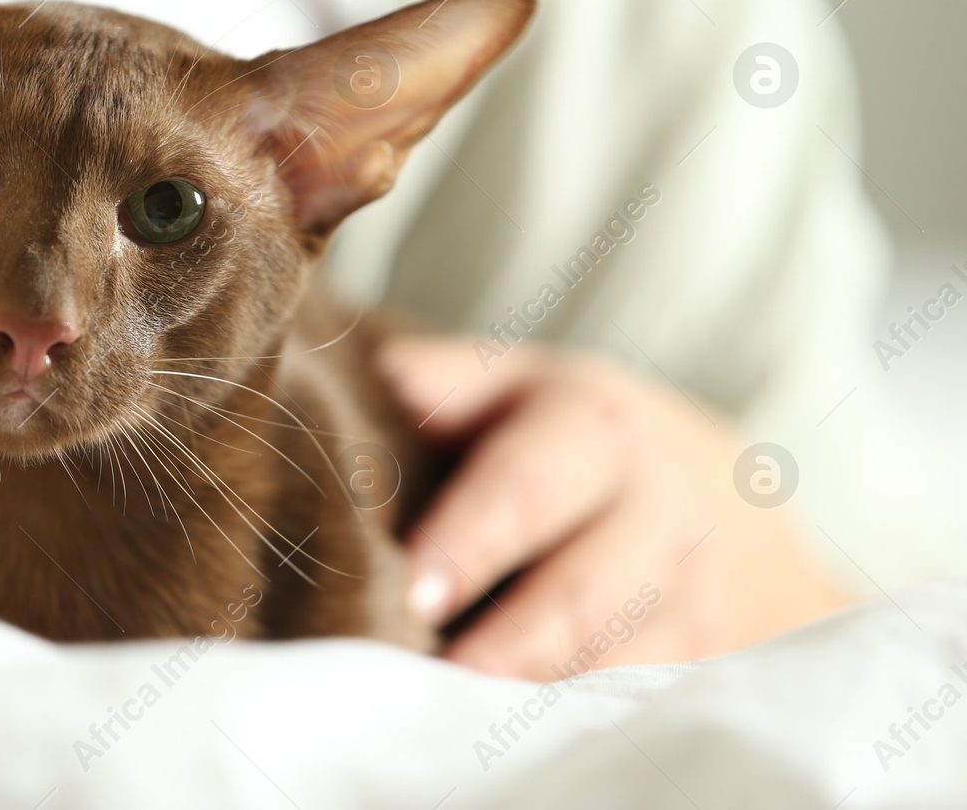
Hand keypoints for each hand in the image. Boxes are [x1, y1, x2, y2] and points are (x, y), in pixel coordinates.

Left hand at [378, 337, 849, 679]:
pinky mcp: (723, 662)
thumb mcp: (521, 387)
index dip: (469, 543)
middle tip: (438, 682)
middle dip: (508, 646)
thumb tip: (386, 375)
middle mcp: (663, 508)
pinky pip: (657, 704)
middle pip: (584, 595)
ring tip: (469, 723)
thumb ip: (449, 381)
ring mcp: (705, 594)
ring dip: (547, 699)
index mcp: (596, 426)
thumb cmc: (577, 439)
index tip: (414, 595)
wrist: (729, 498)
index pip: (525, 485)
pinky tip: (537, 740)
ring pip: (627, 663)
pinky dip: (594, 725)